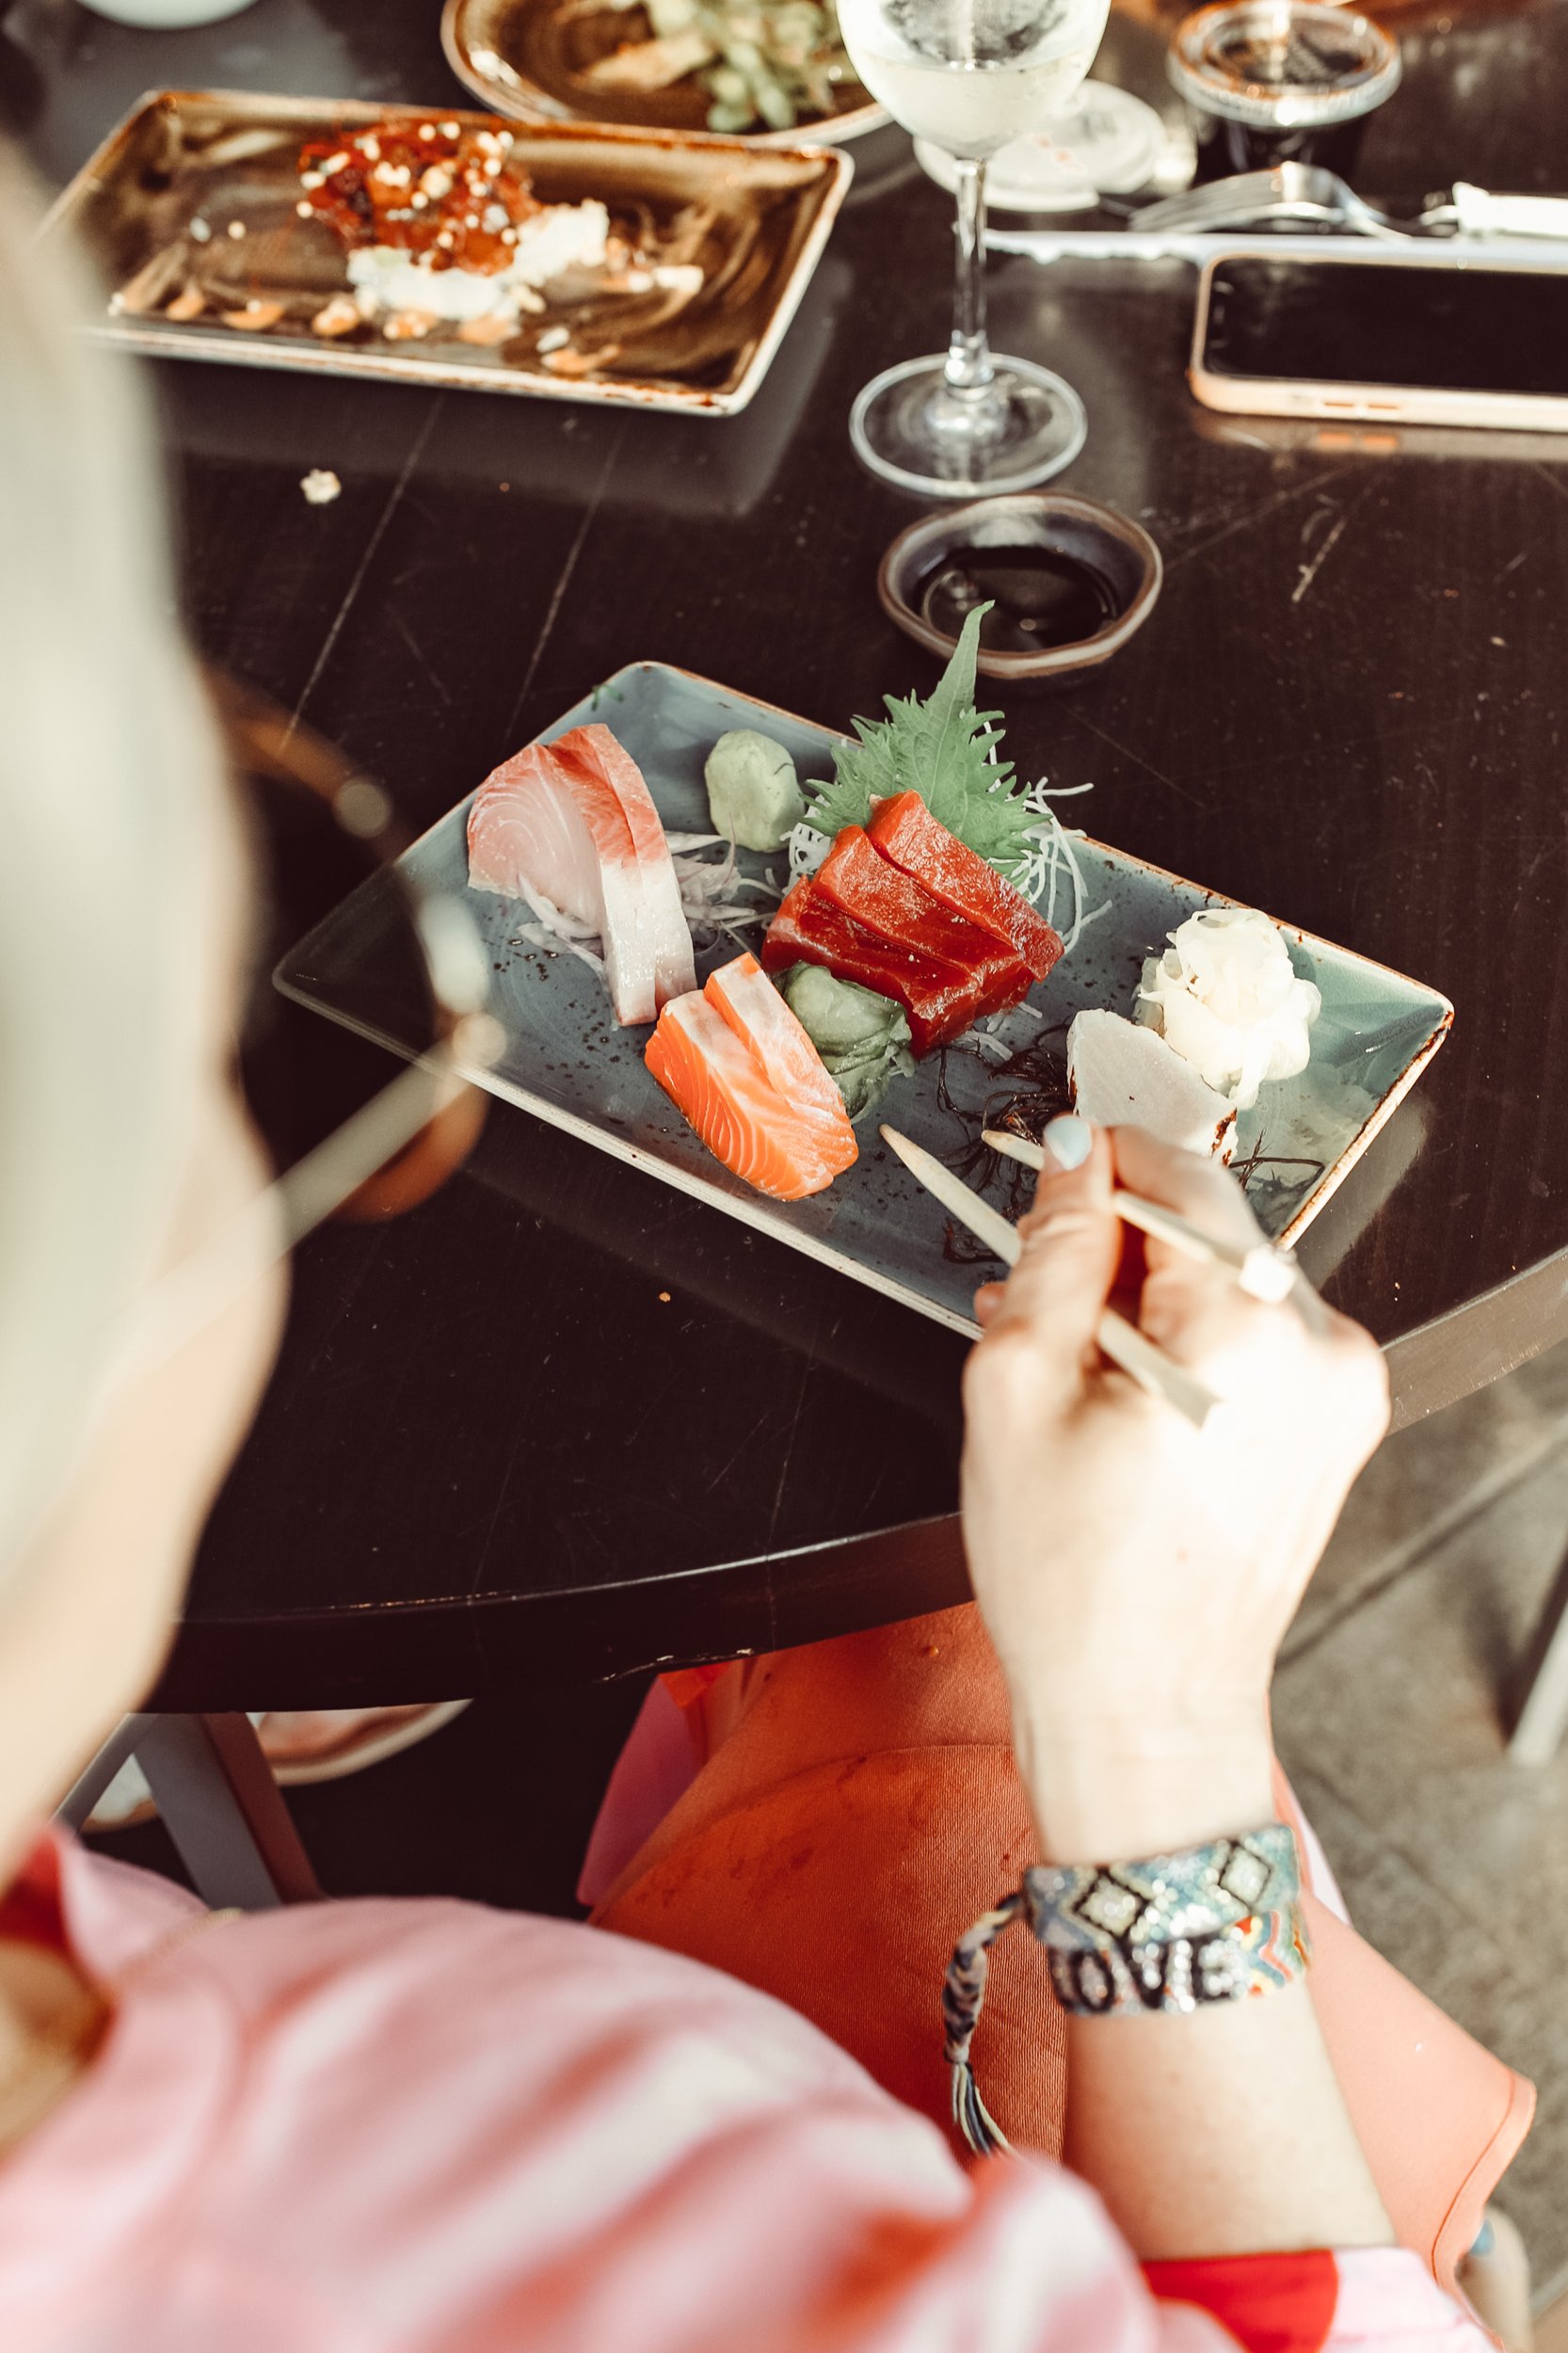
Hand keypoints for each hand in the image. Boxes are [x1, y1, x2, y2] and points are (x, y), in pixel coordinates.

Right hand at [961, 1120, 1387, 1861]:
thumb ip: (1053, 1252)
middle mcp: (1321, 1351)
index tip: (1046, 1168)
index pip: (1179, 1175)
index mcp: (1249, 1331)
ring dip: (1146, 1302)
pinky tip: (1120, 1404)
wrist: (1144, 1716)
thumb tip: (1069, 1162)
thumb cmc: (1079, 1588)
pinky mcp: (1337, 1428)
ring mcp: (1342, 1395)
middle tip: (1030, 1300)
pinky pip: (1255, 1342)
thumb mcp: (1019, 1391)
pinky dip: (1188, 1347)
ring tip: (1068, 1377)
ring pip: (1227, 1285)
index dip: (1098, 1159)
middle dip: (1115, 1248)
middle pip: (1207, 1232)